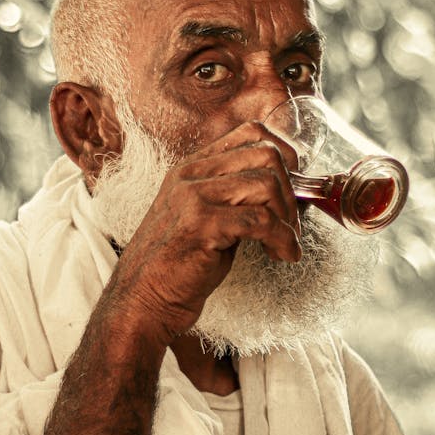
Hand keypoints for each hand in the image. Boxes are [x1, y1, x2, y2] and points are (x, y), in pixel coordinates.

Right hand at [110, 120, 301, 340]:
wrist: (141, 302)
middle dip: (290, 191)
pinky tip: (281, 255)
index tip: (292, 186)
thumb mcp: (203, 220)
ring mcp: (193, 197)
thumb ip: (233, 198)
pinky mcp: (201, 225)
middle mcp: (190, 176)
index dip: (284, 155)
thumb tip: (281, 191)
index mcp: (191, 168)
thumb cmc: (175, 269)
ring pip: (266, 183)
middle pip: (265, 154)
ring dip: (288, 218)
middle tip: (290, 224)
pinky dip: (282, 240)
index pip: (250, 132)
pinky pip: (261, 220)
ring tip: (283, 243)